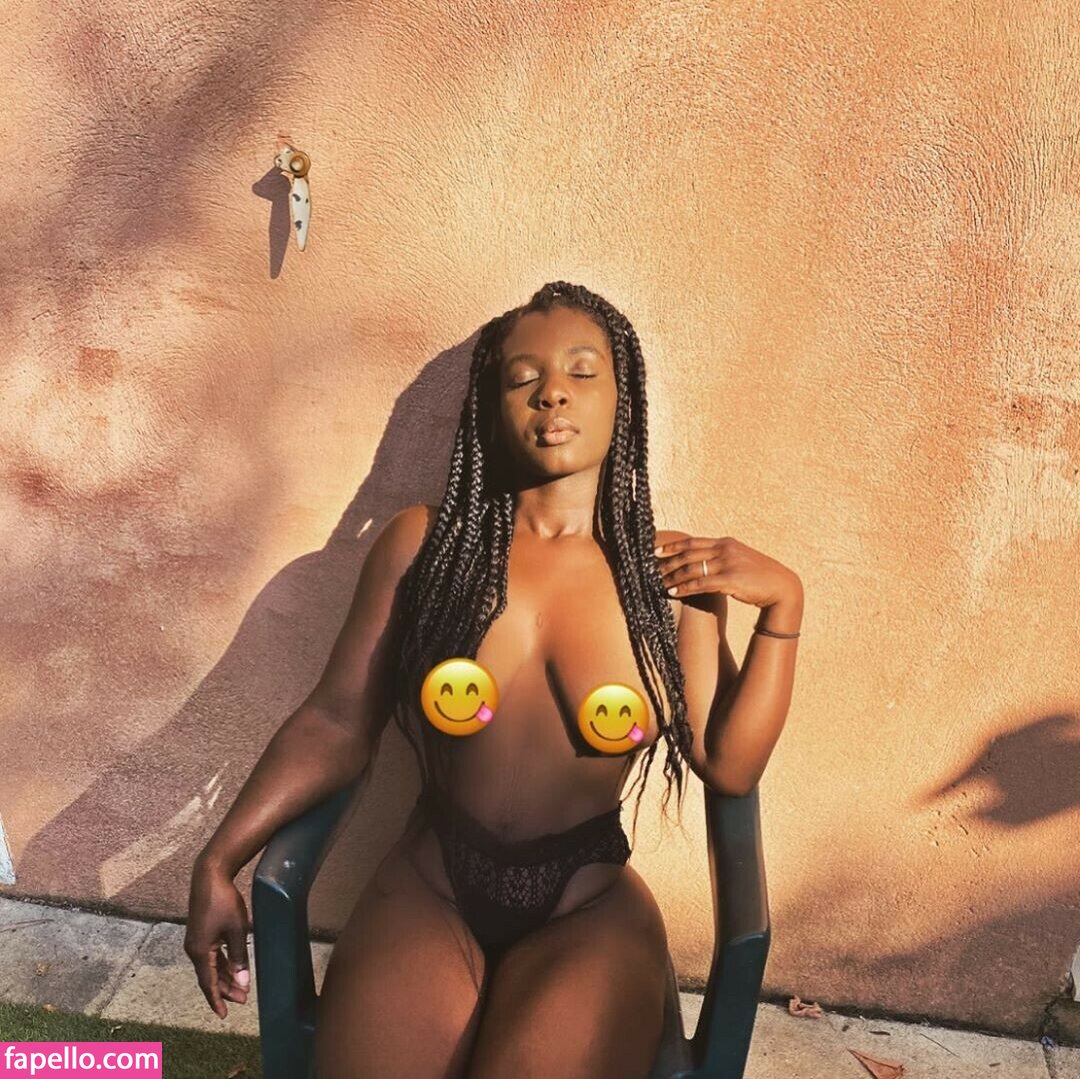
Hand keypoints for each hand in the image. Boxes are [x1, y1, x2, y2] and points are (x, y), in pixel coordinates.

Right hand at [184, 859, 251, 1018]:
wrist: (210, 875)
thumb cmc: (223, 901)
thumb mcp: (237, 930)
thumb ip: (238, 957)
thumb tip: (242, 981)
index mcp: (200, 951)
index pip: (208, 983)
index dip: (216, 999)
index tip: (223, 1015)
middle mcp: (194, 949)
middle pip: (210, 976)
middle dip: (226, 989)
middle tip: (243, 999)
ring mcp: (196, 940)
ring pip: (211, 966)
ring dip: (225, 976)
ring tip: (241, 986)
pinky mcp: (200, 931)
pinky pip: (211, 954)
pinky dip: (222, 963)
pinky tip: (232, 967)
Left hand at [654, 535, 801, 614]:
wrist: (782, 587)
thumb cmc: (761, 577)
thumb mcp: (741, 560)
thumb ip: (723, 558)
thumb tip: (704, 563)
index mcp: (726, 542)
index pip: (693, 541)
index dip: (673, 545)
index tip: (656, 549)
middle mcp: (725, 549)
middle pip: (688, 553)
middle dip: (667, 561)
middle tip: (650, 568)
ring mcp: (728, 563)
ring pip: (692, 568)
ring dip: (672, 576)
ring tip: (658, 583)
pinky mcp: (730, 579)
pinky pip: (701, 583)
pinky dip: (684, 587)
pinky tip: (673, 592)